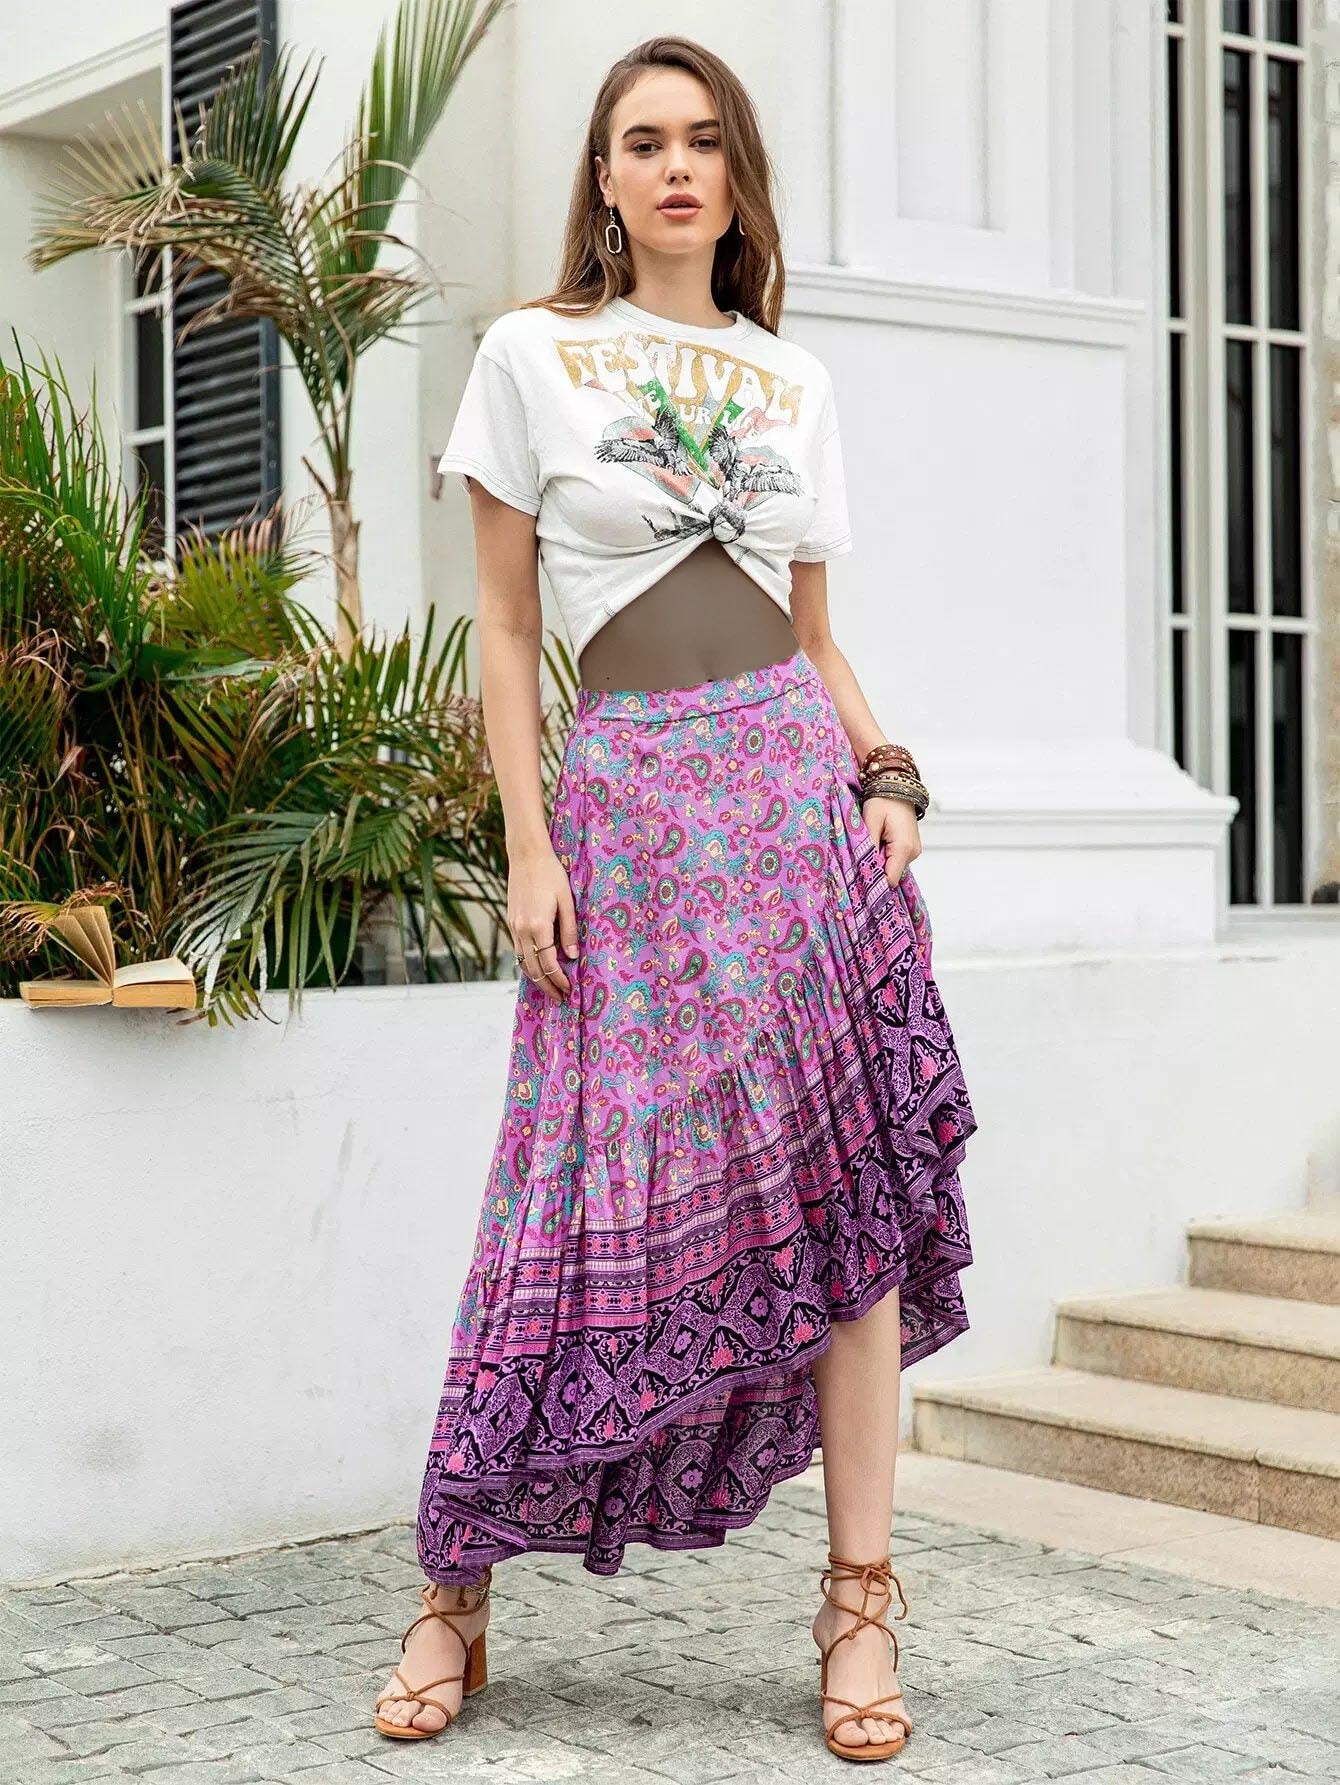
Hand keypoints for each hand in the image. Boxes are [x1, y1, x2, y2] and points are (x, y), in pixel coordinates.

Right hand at [507, 843, 577, 999]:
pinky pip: (518, 950)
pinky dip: (528, 963)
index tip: (569, 990)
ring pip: (523, 962)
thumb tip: (573, 956)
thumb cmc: (551, 874)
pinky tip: (538, 968)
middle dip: (547, 986)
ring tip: (549, 988)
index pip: (549, 963)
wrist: (526, 855)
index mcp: (538, 926)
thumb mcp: (567, 901)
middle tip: (559, 998)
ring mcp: (513, 926)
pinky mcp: (511, 921)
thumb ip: (569, 931)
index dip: (560, 980)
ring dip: (536, 978)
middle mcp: (522, 930)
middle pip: (534, 969)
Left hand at [861, 794, 920, 888]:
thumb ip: (867, 846)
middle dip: (874, 868)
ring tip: (868, 844)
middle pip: (890, 874)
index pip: (889, 879)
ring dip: (877, 860)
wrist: (897, 785)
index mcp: (903, 848)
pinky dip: (883, 855)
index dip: (874, 880)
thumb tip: (863, 868)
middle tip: (859, 856)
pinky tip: (876, 843)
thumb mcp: (870, 821)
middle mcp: (912, 853)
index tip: (858, 875)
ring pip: (891, 867)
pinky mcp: (909, 848)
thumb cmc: (883, 800)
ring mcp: (913, 851)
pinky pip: (894, 859)